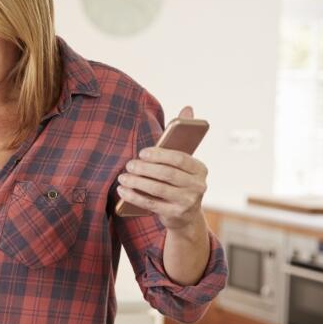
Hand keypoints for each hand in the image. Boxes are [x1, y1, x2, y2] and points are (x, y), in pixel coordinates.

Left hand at [116, 106, 208, 231]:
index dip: (159, 155)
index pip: (180, 159)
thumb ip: (181, 138)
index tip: (142, 153)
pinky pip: (151, 204)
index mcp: (200, 169)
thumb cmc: (178, 181)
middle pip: (168, 174)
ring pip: (158, 189)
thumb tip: (187, 108)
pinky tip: (122, 190)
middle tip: (128, 164)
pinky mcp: (176, 215)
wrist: (185, 216)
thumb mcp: (182, 163)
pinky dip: (134, 196)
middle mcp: (198, 186)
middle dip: (145, 168)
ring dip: (137, 182)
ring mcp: (188, 202)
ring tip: (122, 177)